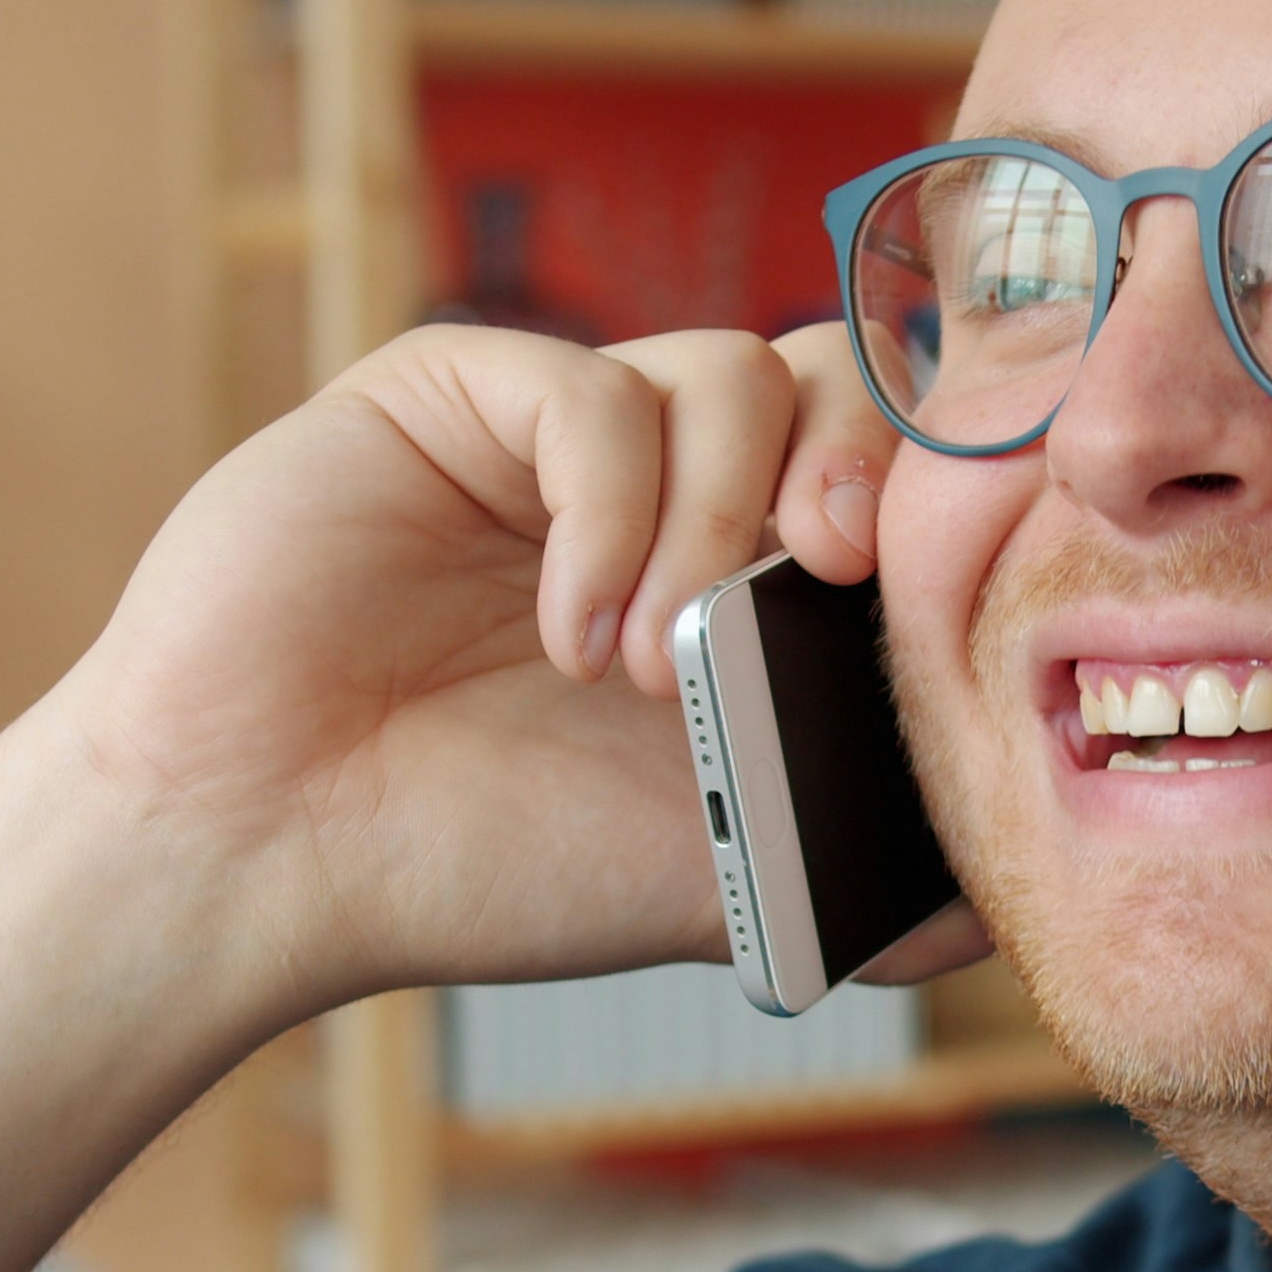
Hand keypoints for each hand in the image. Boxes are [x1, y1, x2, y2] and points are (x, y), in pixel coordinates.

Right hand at [46, 321, 962, 1015]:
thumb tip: (1000, 902)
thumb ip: (860, 875)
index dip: (929, 499)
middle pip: (833, 375)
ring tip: (652, 668)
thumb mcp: (717, 873)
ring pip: (725, 369)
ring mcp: (556, 428)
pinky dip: (607, 511)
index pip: (888, 463)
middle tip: (826, 573)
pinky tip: (570, 631)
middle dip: (860, 464)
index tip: (918, 597)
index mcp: (743, 567)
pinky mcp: (448, 393)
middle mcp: (663, 479)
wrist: (272, 857)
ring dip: (719, 516)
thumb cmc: (482, 861)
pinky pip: (586, 386)